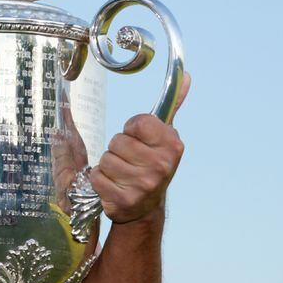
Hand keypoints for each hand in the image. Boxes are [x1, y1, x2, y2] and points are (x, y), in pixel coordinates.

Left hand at [90, 72, 189, 223]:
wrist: (145, 206)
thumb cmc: (151, 163)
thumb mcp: (164, 136)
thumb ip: (171, 105)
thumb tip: (185, 75)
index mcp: (172, 145)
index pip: (137, 123)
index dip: (132, 129)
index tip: (139, 139)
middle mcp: (161, 165)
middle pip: (117, 141)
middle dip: (118, 149)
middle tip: (129, 160)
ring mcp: (143, 185)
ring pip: (106, 159)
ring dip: (108, 166)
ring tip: (121, 174)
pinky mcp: (123, 200)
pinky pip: (96, 178)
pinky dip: (100, 181)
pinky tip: (113, 186)